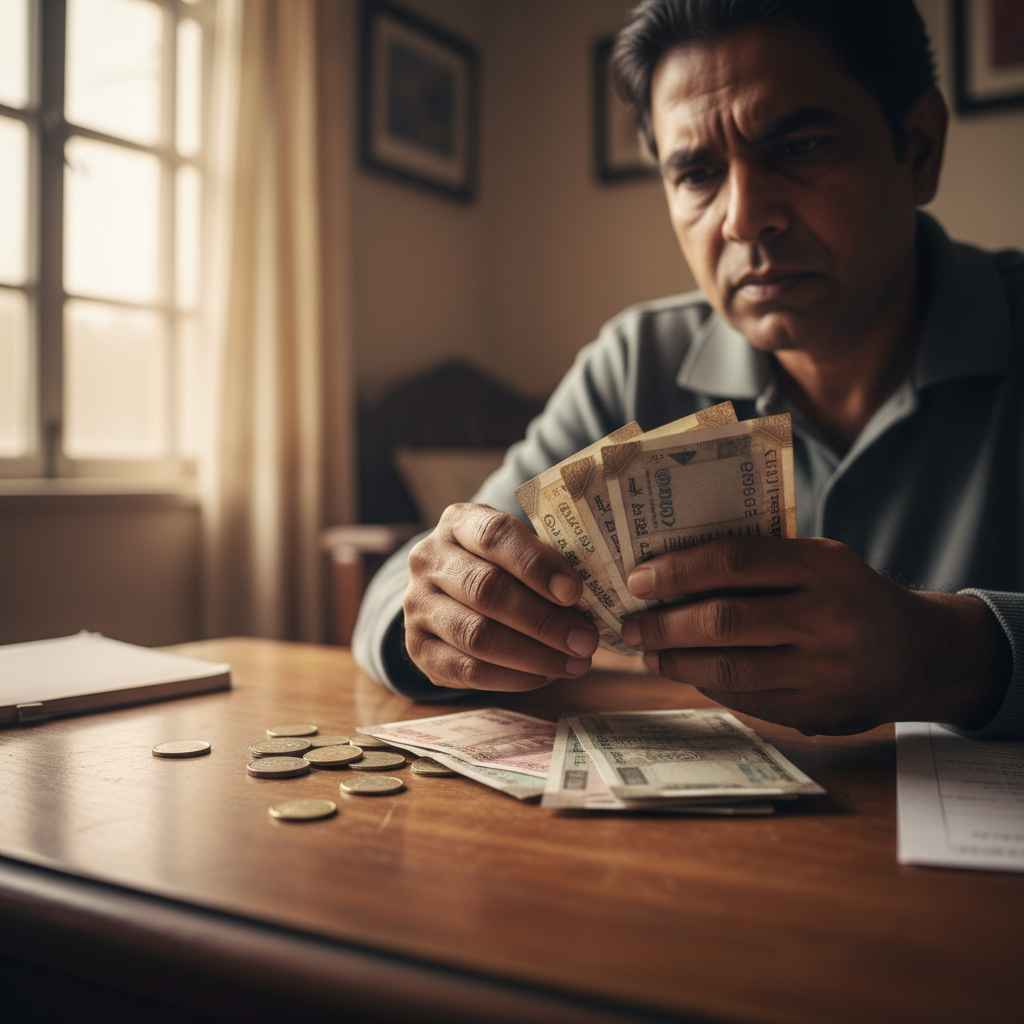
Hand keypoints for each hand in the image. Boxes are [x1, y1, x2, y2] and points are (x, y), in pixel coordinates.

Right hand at [403, 503, 598, 690]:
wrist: (446, 592)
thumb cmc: (500, 565)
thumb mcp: (517, 548)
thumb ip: (547, 564)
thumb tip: (593, 600)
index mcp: (459, 522)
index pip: (495, 536)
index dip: (536, 564)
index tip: (574, 592)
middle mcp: (428, 560)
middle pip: (486, 590)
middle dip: (544, 620)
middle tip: (586, 640)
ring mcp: (417, 605)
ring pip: (477, 635)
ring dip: (534, 655)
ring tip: (575, 663)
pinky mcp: (418, 648)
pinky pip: (468, 670)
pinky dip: (513, 677)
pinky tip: (545, 675)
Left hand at [620, 536, 1010, 734]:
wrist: (919, 655)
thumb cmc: (851, 596)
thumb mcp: (822, 561)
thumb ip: (762, 562)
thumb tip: (672, 571)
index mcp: (823, 567)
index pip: (735, 561)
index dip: (679, 570)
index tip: (639, 578)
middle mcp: (825, 618)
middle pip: (723, 620)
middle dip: (663, 624)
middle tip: (629, 623)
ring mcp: (821, 671)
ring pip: (727, 668)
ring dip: (675, 661)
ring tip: (647, 652)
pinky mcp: (815, 711)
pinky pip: (743, 698)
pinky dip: (705, 683)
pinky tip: (684, 671)